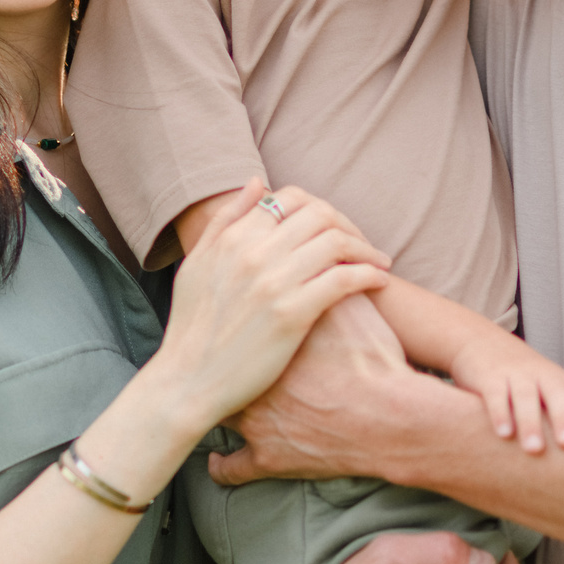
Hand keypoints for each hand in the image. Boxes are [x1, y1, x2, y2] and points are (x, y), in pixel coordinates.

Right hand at [153, 183, 391, 430]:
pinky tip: (378, 282)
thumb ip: (225, 219)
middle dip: (348, 225)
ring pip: (336, 242)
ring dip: (366, 249)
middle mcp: (253, 252)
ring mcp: (273, 282)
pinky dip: (368, 275)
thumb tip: (258, 181)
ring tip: (377, 263)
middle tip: (363, 246)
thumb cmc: (191, 329)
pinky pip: (343, 279)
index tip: (335, 228)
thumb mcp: (196, 264)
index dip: (320, 209)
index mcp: (231, 237)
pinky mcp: (292, 315)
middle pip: (320, 214)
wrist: (186, 383)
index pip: (289, 198)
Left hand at [210, 288, 418, 485]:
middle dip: (214, 364)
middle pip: (214, 368)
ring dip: (216, 411)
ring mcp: (253, 423)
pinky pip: (231, 468)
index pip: (226, 325)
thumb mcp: (351, 306)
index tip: (227, 325)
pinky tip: (218, 461)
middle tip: (216, 361)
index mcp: (264, 337)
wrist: (392, 415)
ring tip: (217, 406)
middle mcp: (248, 378)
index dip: (226, 325)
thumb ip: (327, 277)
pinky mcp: (267, 458)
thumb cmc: (374, 359)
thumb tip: (320, 248)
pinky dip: (223, 467)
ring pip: (216, 416)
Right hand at [450, 334, 563, 451]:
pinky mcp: (490, 378)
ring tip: (535, 449)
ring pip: (525, 398)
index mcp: (561, 382)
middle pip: (556, 395)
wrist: (480, 341)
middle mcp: (542, 377)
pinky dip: (500, 414)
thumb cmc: (524, 377)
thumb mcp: (549, 387)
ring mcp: (516, 375)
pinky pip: (496, 396)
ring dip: (530, 423)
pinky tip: (504, 434)